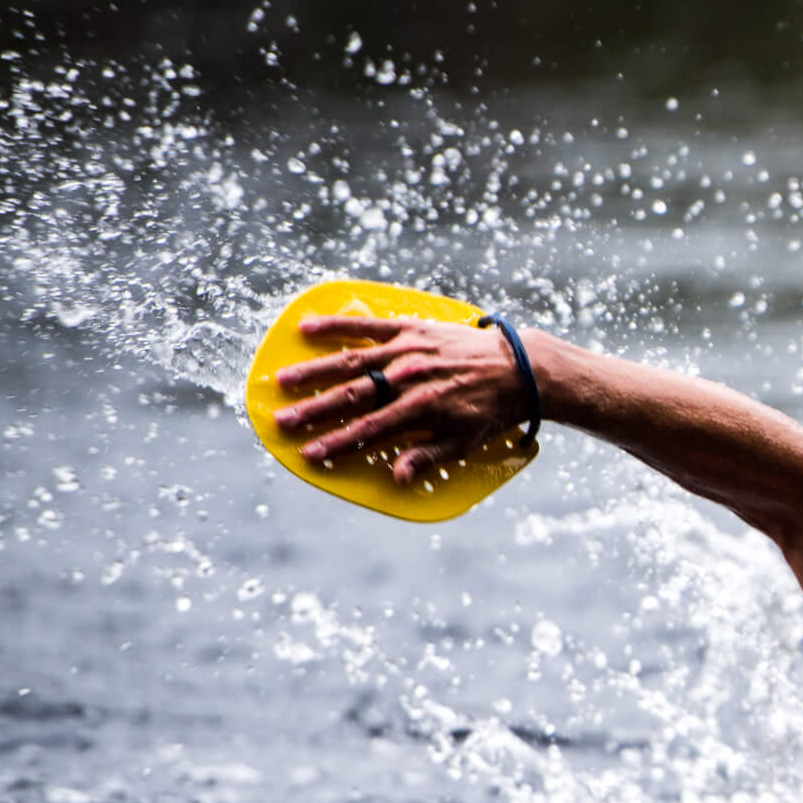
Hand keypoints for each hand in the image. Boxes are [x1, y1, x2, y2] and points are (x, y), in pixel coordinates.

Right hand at [272, 316, 525, 482]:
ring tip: (282, 380)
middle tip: (281, 421)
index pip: (368, 431)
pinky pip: (368, 325)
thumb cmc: (491, 409)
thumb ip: (428, 457)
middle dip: (313, 411)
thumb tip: (397, 478)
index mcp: (420, 409)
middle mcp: (409, 378)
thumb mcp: (465, 442)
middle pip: (351, 396)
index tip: (310, 454)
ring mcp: (408, 350)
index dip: (336, 444)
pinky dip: (336, 324)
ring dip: (313, 371)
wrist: (520, 367)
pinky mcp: (411, 327)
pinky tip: (306, 327)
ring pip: (351, 360)